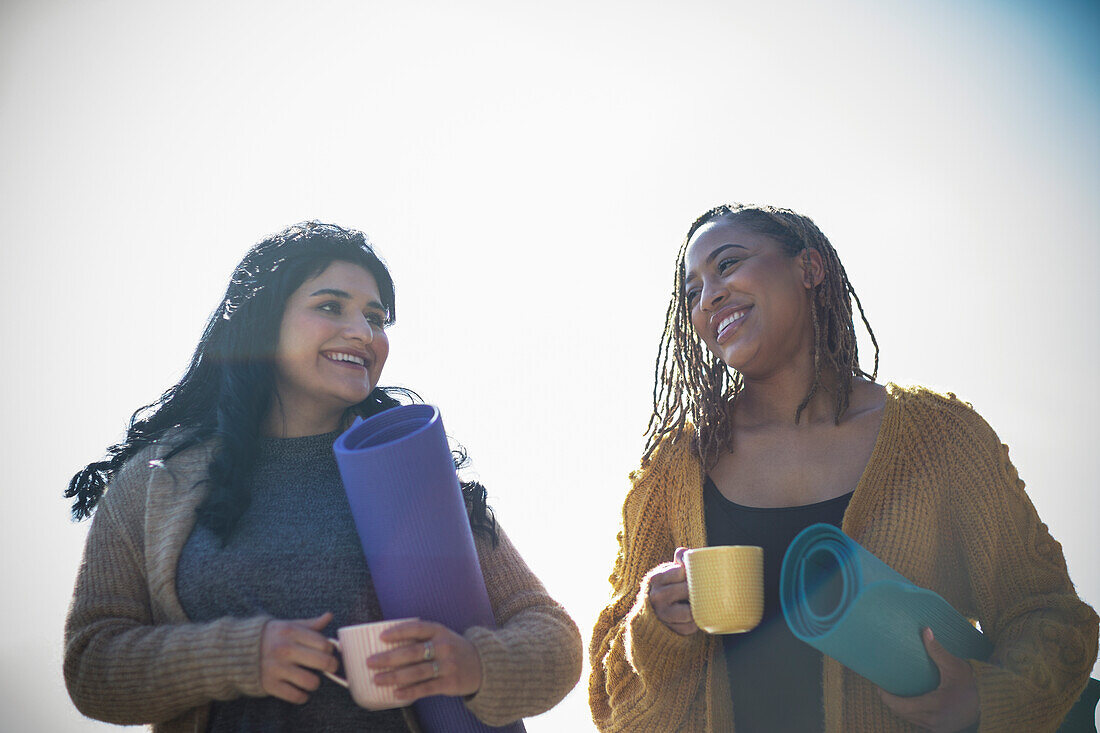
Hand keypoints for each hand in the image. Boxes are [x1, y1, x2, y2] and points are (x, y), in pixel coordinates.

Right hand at [260, 612, 337, 703]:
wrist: (236, 650)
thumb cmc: (270, 637)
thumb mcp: (288, 626)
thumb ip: (310, 624)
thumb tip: (329, 616)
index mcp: (291, 632)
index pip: (324, 644)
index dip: (330, 649)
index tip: (327, 652)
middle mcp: (284, 649)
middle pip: (323, 662)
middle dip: (331, 666)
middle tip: (329, 667)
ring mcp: (277, 668)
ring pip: (311, 682)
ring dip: (315, 683)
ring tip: (311, 679)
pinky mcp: (270, 685)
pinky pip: (295, 696)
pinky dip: (302, 696)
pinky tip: (300, 691)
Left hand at [367, 619, 482, 700]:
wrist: (484, 665)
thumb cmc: (453, 650)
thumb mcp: (442, 637)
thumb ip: (422, 638)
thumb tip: (388, 645)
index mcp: (440, 631)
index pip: (417, 628)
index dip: (398, 631)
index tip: (381, 637)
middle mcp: (444, 646)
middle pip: (413, 652)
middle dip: (389, 658)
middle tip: (370, 662)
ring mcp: (448, 665)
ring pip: (417, 672)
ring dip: (394, 676)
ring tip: (377, 679)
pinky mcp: (450, 683)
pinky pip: (426, 688)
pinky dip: (410, 692)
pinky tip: (396, 694)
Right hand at [647, 547, 698, 635]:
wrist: (653, 611)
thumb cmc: (667, 586)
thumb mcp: (669, 571)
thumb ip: (679, 560)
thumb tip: (686, 552)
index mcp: (656, 578)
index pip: (682, 572)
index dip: (693, 573)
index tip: (699, 574)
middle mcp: (656, 597)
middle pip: (688, 591)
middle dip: (698, 590)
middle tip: (705, 588)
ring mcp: (662, 615)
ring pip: (690, 612)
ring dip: (698, 608)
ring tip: (701, 602)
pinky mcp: (670, 630)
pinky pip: (690, 627)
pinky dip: (696, 622)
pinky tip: (695, 616)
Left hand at [879, 627, 979, 731]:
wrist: (990, 704)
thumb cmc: (972, 685)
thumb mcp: (955, 666)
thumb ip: (937, 650)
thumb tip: (925, 630)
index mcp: (935, 706)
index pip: (902, 706)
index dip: (887, 697)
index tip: (879, 685)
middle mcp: (934, 721)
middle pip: (902, 713)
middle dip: (890, 701)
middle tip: (882, 686)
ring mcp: (937, 728)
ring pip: (909, 719)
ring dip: (899, 708)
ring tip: (892, 691)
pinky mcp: (939, 730)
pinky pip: (918, 723)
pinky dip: (910, 714)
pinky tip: (907, 701)